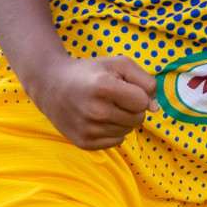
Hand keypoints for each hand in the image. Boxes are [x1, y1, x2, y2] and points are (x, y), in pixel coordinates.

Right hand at [27, 55, 158, 149]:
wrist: (51, 85)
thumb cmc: (91, 72)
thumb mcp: (119, 64)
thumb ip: (146, 81)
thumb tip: (155, 109)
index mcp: (104, 88)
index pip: (142, 102)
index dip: (137, 93)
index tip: (122, 87)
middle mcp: (95, 111)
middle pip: (138, 119)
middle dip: (131, 107)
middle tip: (112, 97)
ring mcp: (88, 129)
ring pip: (128, 131)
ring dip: (122, 119)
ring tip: (103, 106)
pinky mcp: (84, 143)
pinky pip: (116, 142)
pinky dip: (112, 131)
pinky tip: (98, 119)